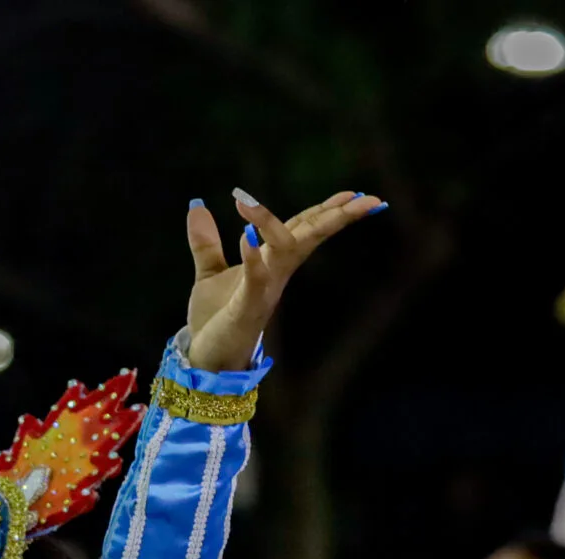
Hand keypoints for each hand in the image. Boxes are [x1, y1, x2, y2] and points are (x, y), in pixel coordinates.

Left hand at [185, 190, 384, 372]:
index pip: (302, 230)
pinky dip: (254, 257)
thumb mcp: (208, 272)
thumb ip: (206, 241)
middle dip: (337, 218)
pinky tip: (249, 234)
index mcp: (272, 265)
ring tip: (332, 204)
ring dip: (307, 225)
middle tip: (367, 198)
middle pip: (309, 238)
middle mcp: (275, 275)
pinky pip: (255, 280)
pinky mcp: (246, 309)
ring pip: (289, 251)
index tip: (353, 192)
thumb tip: (197, 204)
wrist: (205, 360)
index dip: (325, 210)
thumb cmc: (214, 320)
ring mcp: (264, 291)